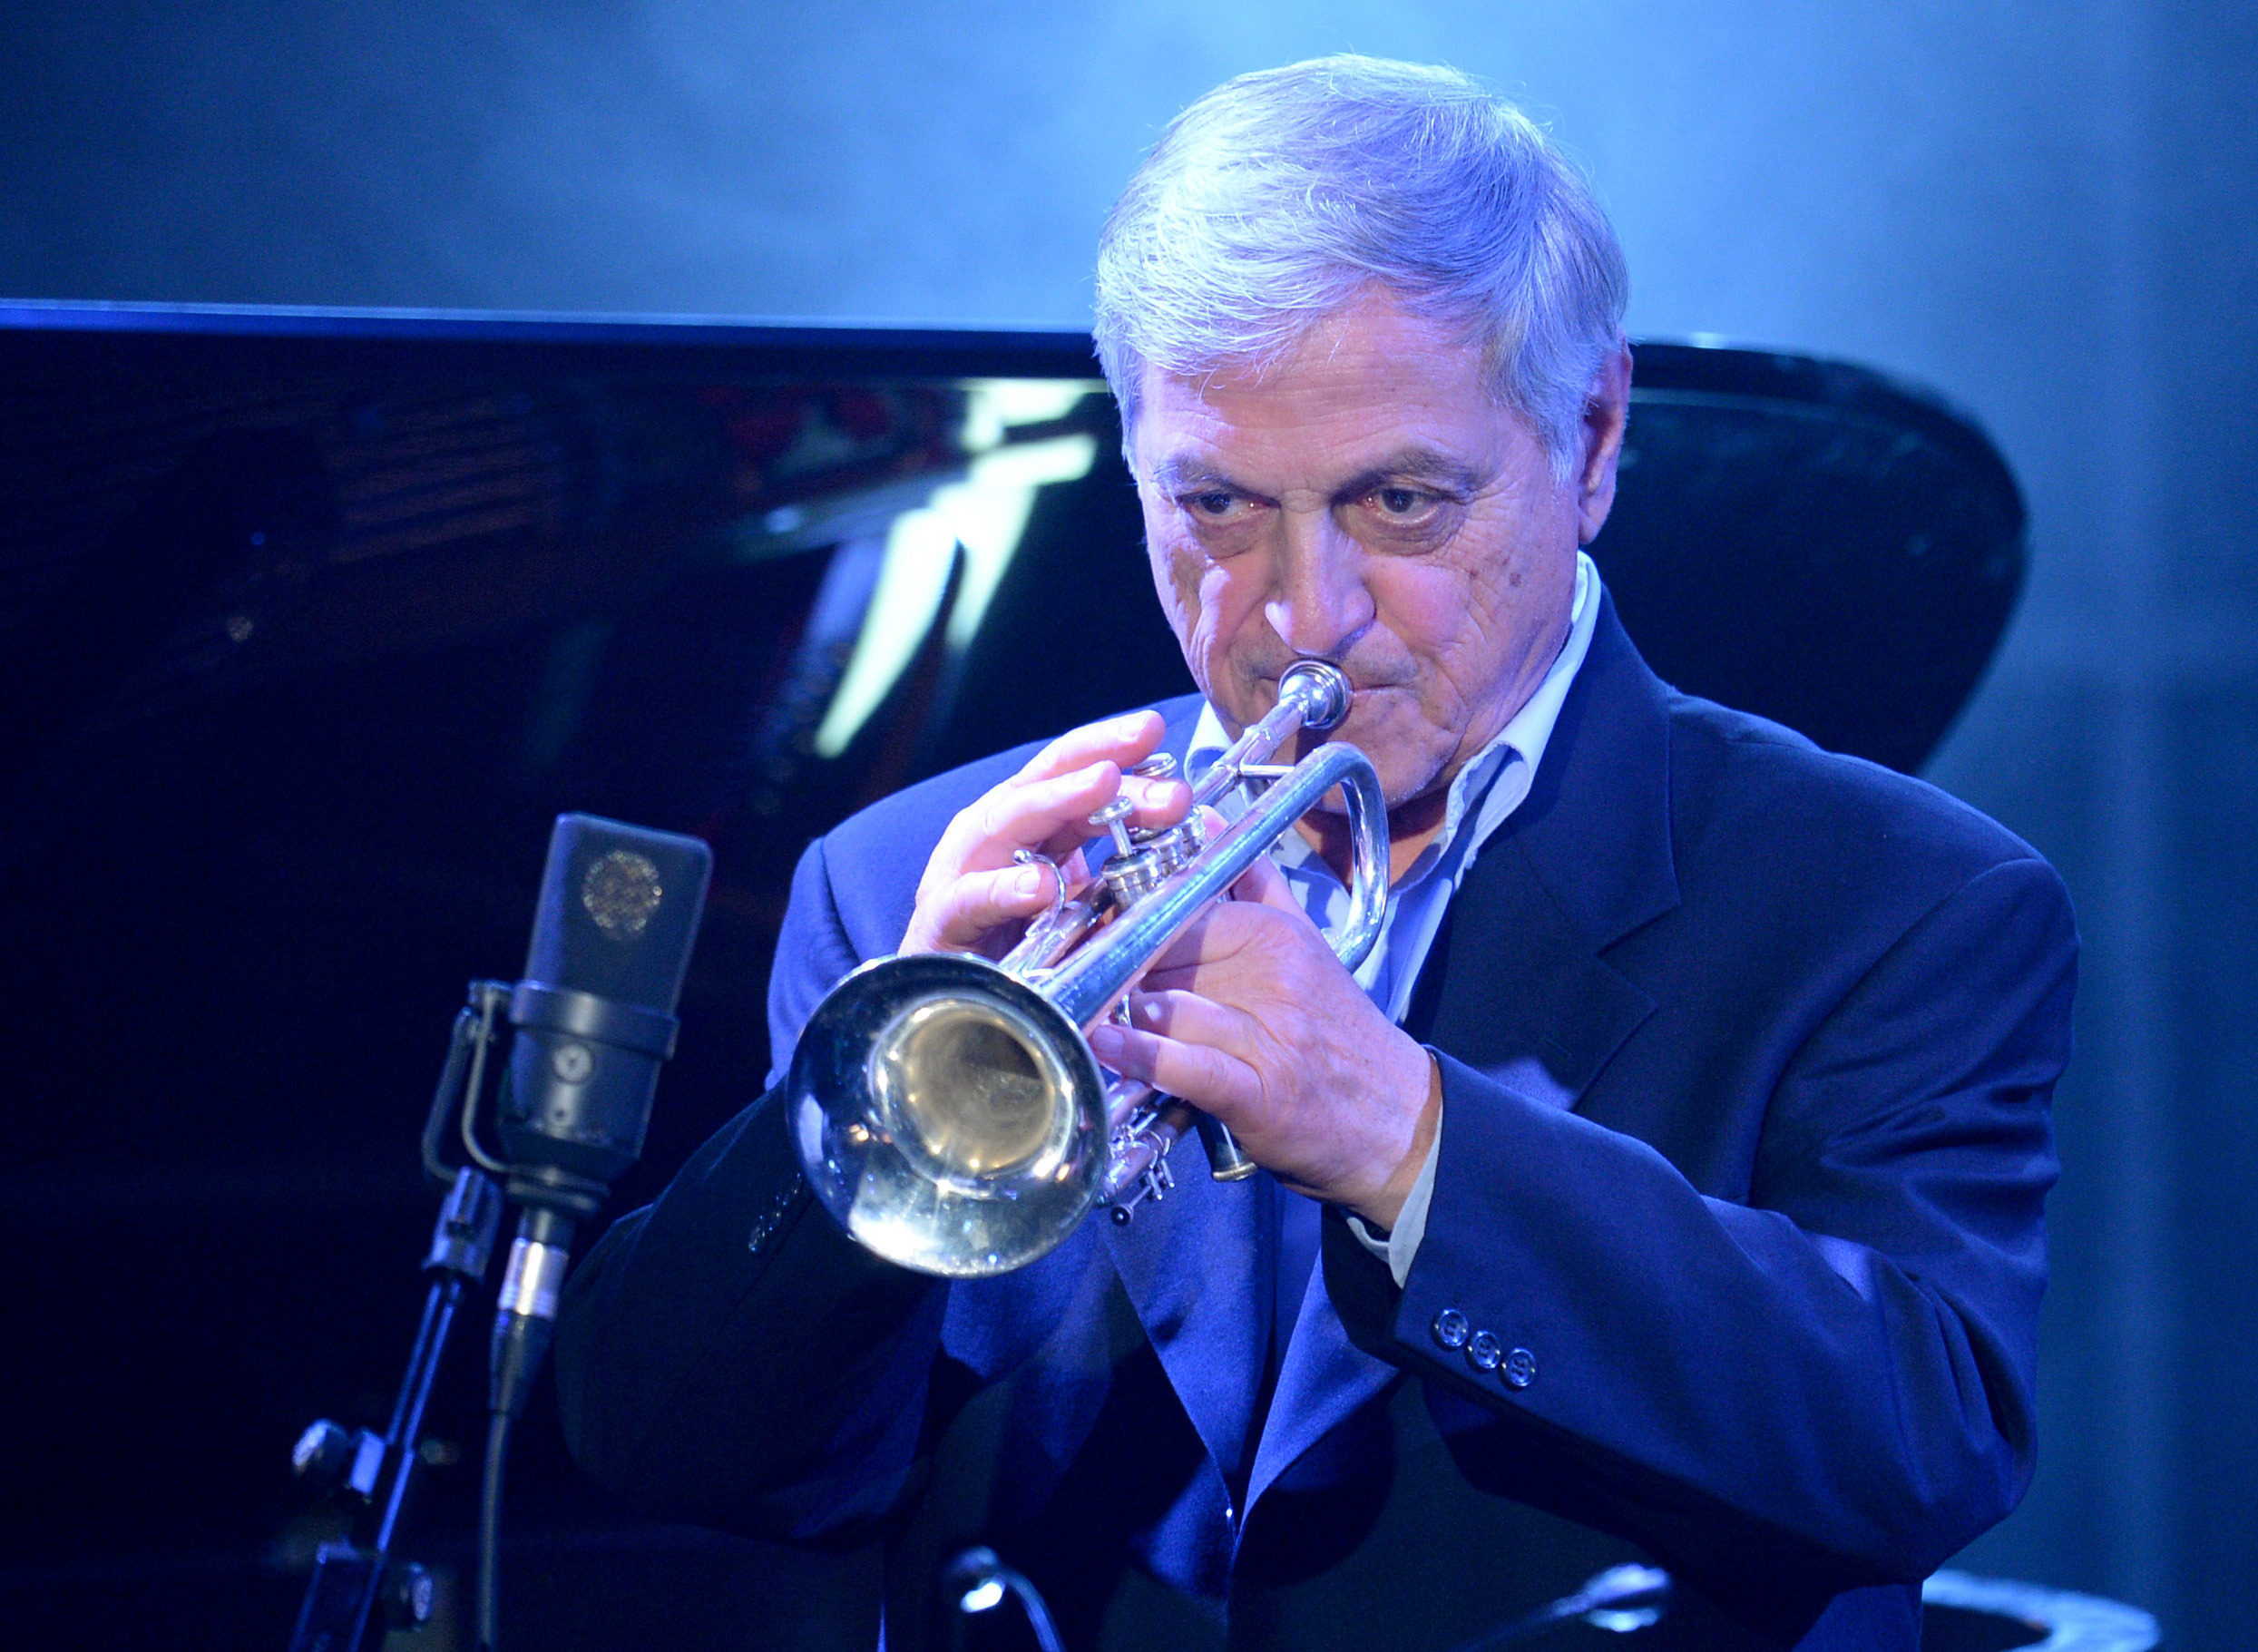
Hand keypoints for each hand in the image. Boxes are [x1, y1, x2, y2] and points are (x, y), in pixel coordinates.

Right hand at [900, 712, 1192, 958]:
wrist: (955, 1001)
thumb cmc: (1017, 942)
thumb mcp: (1082, 897)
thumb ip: (1122, 866)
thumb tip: (1189, 834)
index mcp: (1029, 822)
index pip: (1070, 768)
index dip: (1110, 745)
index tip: (1153, 729)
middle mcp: (993, 832)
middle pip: (1048, 783)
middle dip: (1105, 768)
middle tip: (1160, 774)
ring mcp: (963, 870)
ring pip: (1008, 821)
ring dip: (1058, 799)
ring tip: (1105, 784)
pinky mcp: (943, 920)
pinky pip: (971, 899)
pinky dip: (1004, 889)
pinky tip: (1041, 885)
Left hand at [1087, 854, 1438, 1228]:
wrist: (1396, 1119)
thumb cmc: (1337, 1035)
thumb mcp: (1304, 945)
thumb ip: (1255, 883)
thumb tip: (1213, 820)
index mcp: (1272, 932)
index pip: (1175, 906)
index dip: (1117, 920)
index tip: (1079, 929)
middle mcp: (1270, 974)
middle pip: (1159, 954)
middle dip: (1104, 967)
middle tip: (1055, 971)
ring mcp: (1266, 1032)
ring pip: (1168, 1004)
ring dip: (1112, 1011)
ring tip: (1068, 1009)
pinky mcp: (1260, 1091)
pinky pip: (1189, 1064)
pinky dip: (1143, 1058)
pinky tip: (1106, 1049)